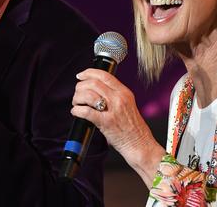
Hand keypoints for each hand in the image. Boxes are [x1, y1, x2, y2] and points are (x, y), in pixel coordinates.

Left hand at [71, 69, 164, 185]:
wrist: (140, 145)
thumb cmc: (133, 129)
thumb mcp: (128, 105)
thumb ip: (115, 96)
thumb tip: (96, 91)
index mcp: (124, 93)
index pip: (104, 75)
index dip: (89, 73)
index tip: (81, 75)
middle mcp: (119, 99)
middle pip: (93, 83)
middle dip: (80, 87)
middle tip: (77, 94)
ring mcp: (113, 110)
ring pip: (88, 95)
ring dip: (77, 98)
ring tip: (77, 104)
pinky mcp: (106, 122)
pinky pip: (86, 112)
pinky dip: (77, 111)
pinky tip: (76, 113)